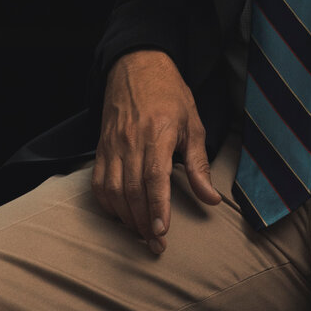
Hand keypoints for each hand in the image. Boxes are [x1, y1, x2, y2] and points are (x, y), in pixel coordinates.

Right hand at [92, 49, 220, 252]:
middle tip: (156, 244)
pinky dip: (108, 204)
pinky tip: (121, 214)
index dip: (157, 207)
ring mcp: (112, 145)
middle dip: (144, 223)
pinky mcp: (101, 148)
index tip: (162, 232)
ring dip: (126, 217)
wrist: (136, 66)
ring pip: (113, 191)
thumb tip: (212, 199)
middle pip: (132, 191)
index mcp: (157, 133)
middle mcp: (131, 141)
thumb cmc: (170, 95)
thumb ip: (198, 165)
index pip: (153, 178)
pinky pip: (98, 183)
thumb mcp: (193, 124)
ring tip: (142, 233)